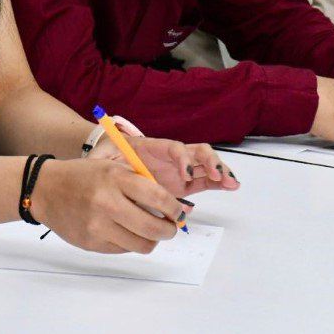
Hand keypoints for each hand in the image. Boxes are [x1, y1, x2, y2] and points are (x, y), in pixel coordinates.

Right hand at [31, 159, 185, 253]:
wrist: (46, 190)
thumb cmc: (83, 176)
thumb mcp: (111, 167)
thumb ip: (138, 183)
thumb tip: (169, 206)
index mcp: (115, 178)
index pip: (157, 197)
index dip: (174, 208)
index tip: (179, 212)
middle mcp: (107, 203)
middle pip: (153, 227)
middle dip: (169, 230)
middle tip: (170, 227)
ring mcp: (98, 226)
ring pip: (141, 245)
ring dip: (152, 240)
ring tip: (151, 232)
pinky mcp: (91, 243)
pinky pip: (123, 250)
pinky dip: (131, 243)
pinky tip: (127, 232)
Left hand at [91, 134, 240, 195]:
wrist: (107, 161)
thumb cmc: (106, 159)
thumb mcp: (102, 158)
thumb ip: (105, 160)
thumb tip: (108, 163)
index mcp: (152, 148)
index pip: (174, 148)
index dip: (183, 160)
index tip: (185, 176)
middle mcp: (169, 157)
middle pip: (196, 153)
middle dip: (210, 162)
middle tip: (219, 177)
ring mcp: (178, 170)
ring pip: (205, 165)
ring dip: (220, 171)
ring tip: (231, 183)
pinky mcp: (182, 183)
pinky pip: (204, 180)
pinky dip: (217, 181)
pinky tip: (230, 185)